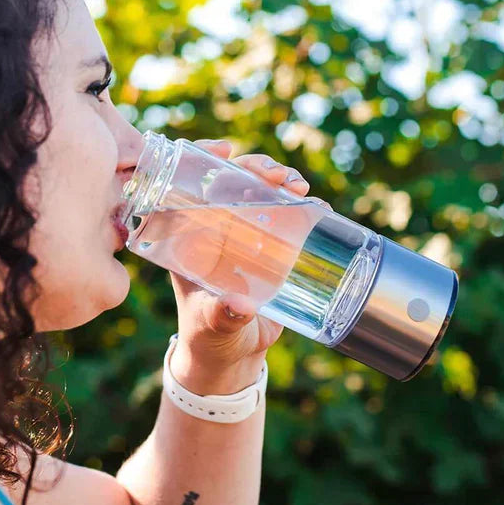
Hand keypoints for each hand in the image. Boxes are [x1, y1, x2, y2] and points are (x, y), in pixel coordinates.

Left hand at [167, 138, 328, 390]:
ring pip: (258, 191)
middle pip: (230, 181)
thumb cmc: (208, 336)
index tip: (224, 150)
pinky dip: (299, 202)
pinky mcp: (270, 245)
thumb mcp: (211, 325)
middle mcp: (214, 228)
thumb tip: (239, 304)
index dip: (203, 159)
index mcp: (188, 237)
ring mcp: (244, 233)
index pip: (188, 185)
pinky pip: (284, 213)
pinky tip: (315, 203)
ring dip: (278, 178)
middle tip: (276, 175)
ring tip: (297, 185)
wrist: (233, 354)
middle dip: (252, 167)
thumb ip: (222, 314)